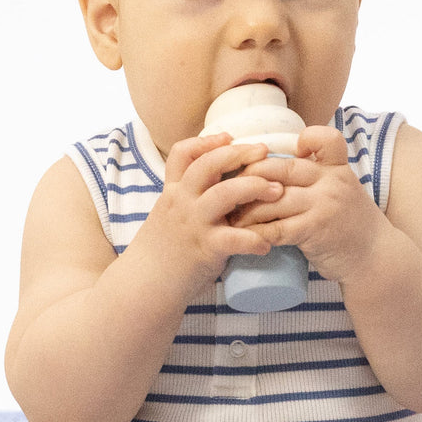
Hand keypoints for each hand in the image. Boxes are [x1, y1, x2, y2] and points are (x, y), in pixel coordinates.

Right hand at [132, 133, 285, 298]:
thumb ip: (189, 198)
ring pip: (225, 193)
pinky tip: (266, 244)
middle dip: (239, 154)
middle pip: (209, 164)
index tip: (230, 137)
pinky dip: (254, 239)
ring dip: (255, 188)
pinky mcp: (204, 249)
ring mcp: (193, 224)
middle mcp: (182, 202)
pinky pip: (234, 239)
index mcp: (174, 192)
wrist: (144, 284)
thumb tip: (219, 184)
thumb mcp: (167, 215)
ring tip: (277, 192)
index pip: (182, 153)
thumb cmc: (162, 251)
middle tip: (264, 153)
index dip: (207, 141)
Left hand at [231, 125, 385, 284]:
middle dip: (250, 177)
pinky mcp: (316, 230)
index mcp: (337, 169)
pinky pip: (278, 228)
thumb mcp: (342, 191)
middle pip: (282, 168)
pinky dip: (257, 232)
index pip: (325, 138)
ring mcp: (324, 205)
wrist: (376, 258)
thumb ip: (317, 178)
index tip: (285, 153)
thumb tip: (274, 172)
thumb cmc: (351, 225)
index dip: (304, 139)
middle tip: (229, 188)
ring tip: (229, 216)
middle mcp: (331, 182)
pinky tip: (243, 236)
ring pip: (274, 199)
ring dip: (247, 209)